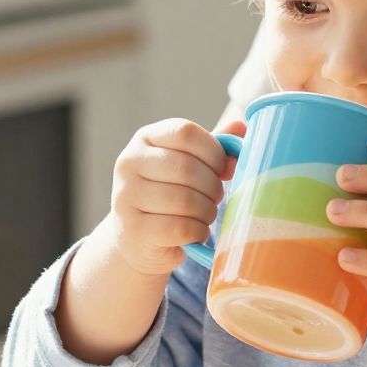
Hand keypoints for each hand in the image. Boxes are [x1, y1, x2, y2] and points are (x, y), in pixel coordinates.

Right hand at [107, 117, 241, 277]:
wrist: (138, 238)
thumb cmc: (171, 195)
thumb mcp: (190, 165)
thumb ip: (213, 147)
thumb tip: (240, 128)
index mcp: (144, 138)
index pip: (185, 133)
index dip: (213, 151)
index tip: (222, 169)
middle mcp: (129, 163)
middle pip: (186, 167)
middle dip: (212, 186)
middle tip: (216, 197)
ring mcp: (126, 196)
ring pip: (185, 200)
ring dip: (207, 211)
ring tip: (206, 214)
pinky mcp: (134, 229)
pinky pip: (180, 228)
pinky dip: (198, 231)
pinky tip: (197, 231)